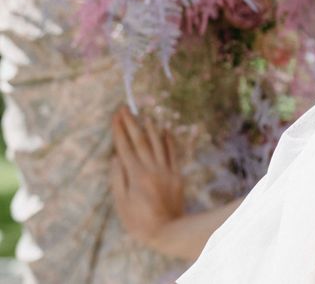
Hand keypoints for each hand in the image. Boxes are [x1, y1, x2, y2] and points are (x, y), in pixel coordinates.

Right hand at [110, 105, 184, 248]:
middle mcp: (151, 168)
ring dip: (150, 127)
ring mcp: (165, 169)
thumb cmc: (139, 221)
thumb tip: (115, 158)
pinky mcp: (176, 174)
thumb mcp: (122, 204)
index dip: (119, 131)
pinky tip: (165, 130)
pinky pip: (172, 152)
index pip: (125, 147)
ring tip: (145, 114)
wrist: (168, 230)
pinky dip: (168, 140)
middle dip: (131, 123)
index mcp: (135, 175)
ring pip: (157, 143)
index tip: (115, 117)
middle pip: (140, 140)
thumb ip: (118, 179)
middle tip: (125, 108)